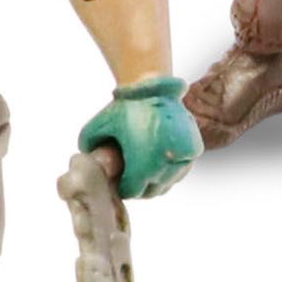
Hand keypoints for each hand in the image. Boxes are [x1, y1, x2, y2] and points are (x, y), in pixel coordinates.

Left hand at [80, 76, 199, 200]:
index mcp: (144, 166)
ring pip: (168, 183)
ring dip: (156, 181)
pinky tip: (158, 164)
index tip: (119, 179)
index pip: (133, 192)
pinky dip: (170, 171)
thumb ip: (88, 146)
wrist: (155, 89)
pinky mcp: (194, 151)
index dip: (124, 187)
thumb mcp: (98, 127)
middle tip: (131, 178)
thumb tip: (86, 163)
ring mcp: (183, 159)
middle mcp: (166, 167)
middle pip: (152, 191)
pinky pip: (181, 171)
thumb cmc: (125, 110)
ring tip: (144, 171)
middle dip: (140, 187)